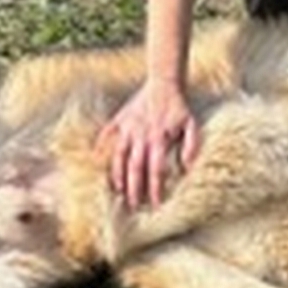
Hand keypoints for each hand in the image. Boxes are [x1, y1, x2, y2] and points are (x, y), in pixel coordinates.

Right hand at [98, 77, 201, 208]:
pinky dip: (101, 148)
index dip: (156, 188)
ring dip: (117, 174)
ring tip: (117, 190)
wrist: (164, 82)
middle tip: (133, 205)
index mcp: (159, 138)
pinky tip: (95, 161)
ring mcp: (128, 128)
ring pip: (119, 155)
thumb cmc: (179, 106)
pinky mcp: (119, 120)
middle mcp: (141, 135)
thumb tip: (187, 167)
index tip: (156, 204)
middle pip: (135, 167)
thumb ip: (191, 146)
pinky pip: (107, 135)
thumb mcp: (191, 124)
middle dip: (134, 188)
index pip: (156, 169)